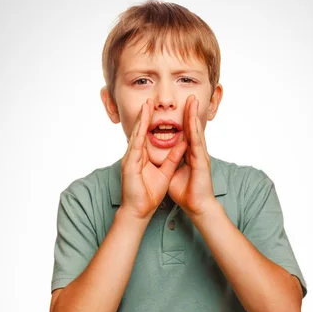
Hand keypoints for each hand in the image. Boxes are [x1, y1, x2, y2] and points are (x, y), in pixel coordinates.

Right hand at [120, 98, 187, 219]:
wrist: (139, 211)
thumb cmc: (149, 195)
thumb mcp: (166, 172)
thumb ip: (173, 157)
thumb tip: (183, 144)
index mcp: (141, 157)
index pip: (146, 135)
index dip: (151, 122)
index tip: (157, 109)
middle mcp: (133, 156)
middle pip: (139, 132)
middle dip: (144, 116)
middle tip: (149, 100)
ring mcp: (129, 160)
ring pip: (136, 135)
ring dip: (141, 120)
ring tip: (146, 106)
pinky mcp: (128, 166)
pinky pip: (135, 147)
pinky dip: (138, 135)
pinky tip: (142, 125)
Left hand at [167, 95, 214, 216]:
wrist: (196, 206)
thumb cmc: (186, 193)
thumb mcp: (172, 174)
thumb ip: (170, 162)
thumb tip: (161, 156)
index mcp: (189, 155)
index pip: (185, 134)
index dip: (182, 121)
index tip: (178, 108)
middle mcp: (196, 153)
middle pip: (192, 129)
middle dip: (190, 113)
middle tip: (190, 97)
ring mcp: (200, 156)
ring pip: (196, 132)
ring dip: (194, 116)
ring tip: (193, 101)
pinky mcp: (201, 162)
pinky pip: (197, 144)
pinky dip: (195, 131)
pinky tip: (193, 121)